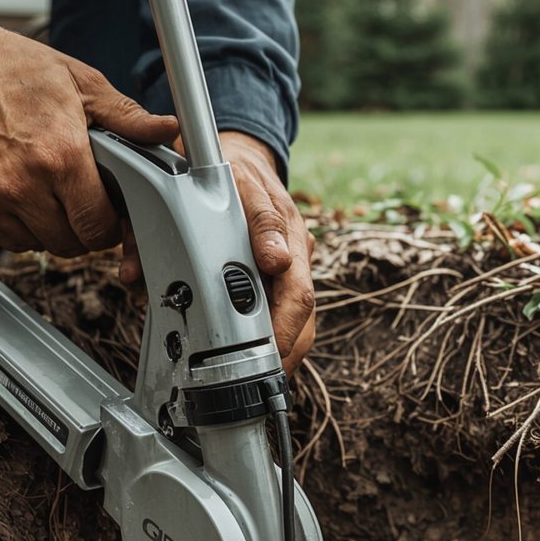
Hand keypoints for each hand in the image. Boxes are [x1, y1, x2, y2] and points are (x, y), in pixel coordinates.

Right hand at [0, 0, 177, 256]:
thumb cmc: (9, 66)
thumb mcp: (78, 81)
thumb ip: (126, 116)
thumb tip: (168, 129)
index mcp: (60, 155)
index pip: (99, 226)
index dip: (110, 224)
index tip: (108, 211)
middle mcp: (24, 184)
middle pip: (73, 244)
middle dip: (84, 228)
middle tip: (80, 200)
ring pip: (42, 246)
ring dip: (52, 229)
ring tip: (49, 191)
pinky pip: (10, 241)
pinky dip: (21, 227)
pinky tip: (21, 193)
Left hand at [208, 131, 316, 372]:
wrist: (242, 158)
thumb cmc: (235, 170)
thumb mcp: (240, 181)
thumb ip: (258, 219)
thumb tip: (277, 259)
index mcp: (292, 238)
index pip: (300, 296)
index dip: (285, 331)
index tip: (270, 355)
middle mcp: (297, 258)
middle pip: (303, 318)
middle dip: (287, 353)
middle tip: (267, 381)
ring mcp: (290, 269)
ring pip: (296, 321)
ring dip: (282, 351)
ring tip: (265, 380)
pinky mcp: (278, 277)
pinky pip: (281, 313)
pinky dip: (272, 338)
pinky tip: (260, 359)